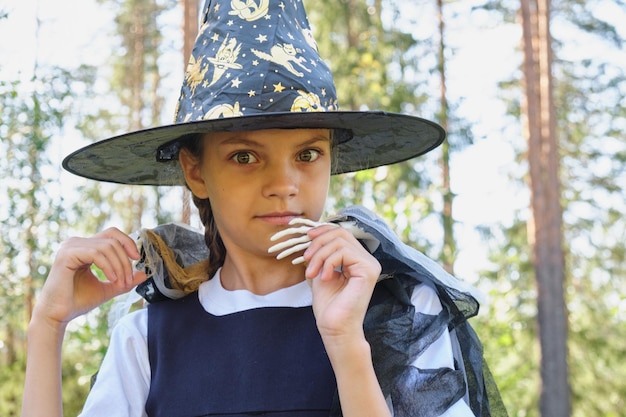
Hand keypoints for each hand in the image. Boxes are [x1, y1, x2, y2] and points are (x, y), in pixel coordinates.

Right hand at [33, 227, 146, 328]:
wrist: (58, 315)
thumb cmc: (79, 301)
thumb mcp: (108, 287)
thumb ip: (125, 279)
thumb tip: (144, 274)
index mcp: (85, 247)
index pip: (111, 234)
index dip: (127, 242)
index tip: (136, 258)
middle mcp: (76, 243)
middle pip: (112, 240)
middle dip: (125, 261)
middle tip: (128, 280)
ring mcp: (70, 247)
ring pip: (107, 247)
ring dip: (120, 266)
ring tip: (121, 283)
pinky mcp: (66, 255)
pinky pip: (96, 253)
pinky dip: (109, 266)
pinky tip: (112, 279)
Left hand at [301, 224, 381, 340]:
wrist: (334, 328)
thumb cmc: (329, 305)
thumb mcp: (321, 271)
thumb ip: (321, 253)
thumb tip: (313, 233)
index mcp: (357, 259)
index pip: (342, 232)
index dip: (323, 231)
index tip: (306, 237)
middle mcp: (367, 259)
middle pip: (341, 233)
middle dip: (318, 243)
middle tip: (306, 260)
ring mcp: (370, 264)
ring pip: (340, 241)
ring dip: (320, 255)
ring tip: (312, 273)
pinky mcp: (369, 270)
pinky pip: (344, 252)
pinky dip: (328, 262)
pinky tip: (325, 278)